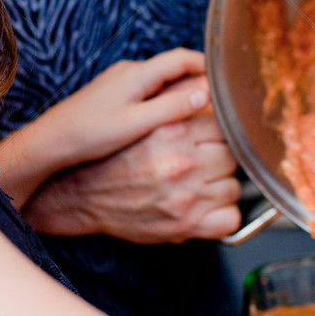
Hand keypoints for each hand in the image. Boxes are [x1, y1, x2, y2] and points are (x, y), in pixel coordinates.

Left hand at [15, 48, 212, 168]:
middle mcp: (129, 72)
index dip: (208, 65)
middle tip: (221, 97)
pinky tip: (170, 119)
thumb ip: (170, 109)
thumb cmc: (86, 134)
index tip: (229, 77)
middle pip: (174, 67)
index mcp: (136, 73)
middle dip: (199, 78)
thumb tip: (205, 96)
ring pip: (161, 80)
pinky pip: (149, 90)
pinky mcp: (113, 96)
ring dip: (182, 89)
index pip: (181, 58)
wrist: (49, 143)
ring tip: (202, 109)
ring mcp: (120, 83)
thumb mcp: (134, 124)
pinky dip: (166, 99)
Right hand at [22, 110, 240, 241]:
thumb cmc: (110, 157)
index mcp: (172, 131)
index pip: (223, 123)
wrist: (80, 195)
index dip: (218, 130)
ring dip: (221, 186)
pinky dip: (223, 215)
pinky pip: (230, 219)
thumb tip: (208, 89)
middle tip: (205, 160)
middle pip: (231, 154)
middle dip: (220, 156)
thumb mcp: (140, 120)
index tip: (210, 136)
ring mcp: (185, 197)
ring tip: (202, 184)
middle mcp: (180, 163)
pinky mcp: (185, 225)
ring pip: (234, 186)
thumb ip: (174, 104)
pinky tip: (208, 207)